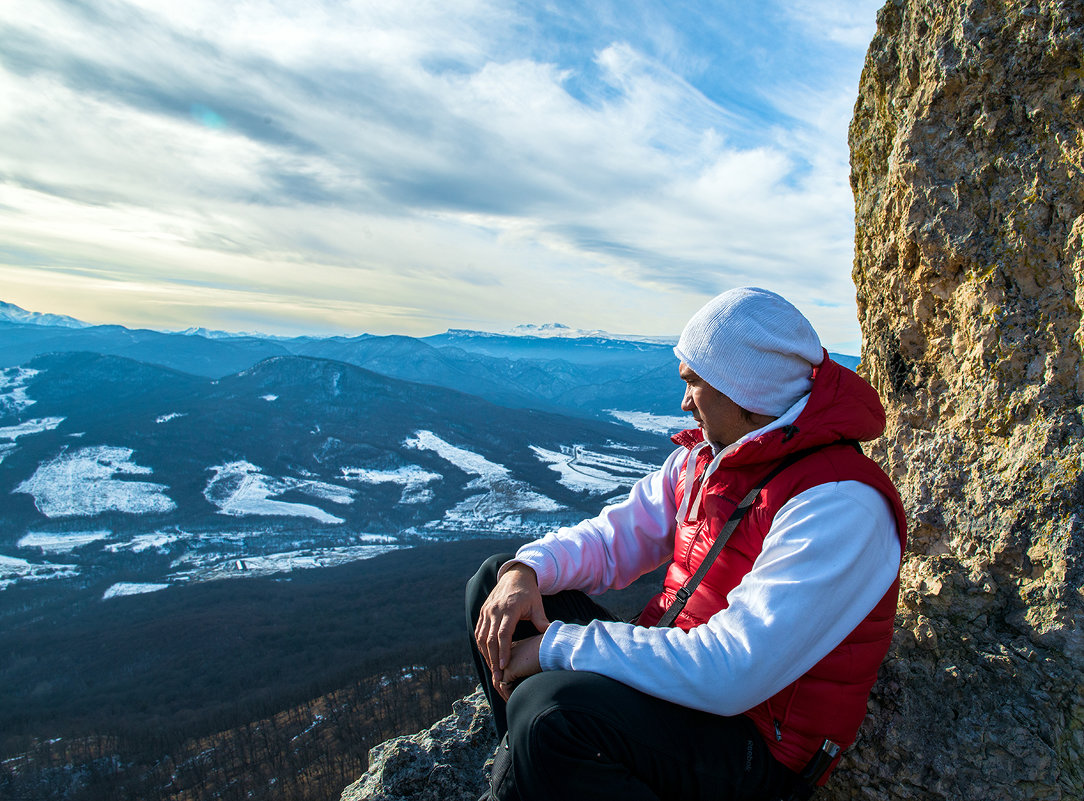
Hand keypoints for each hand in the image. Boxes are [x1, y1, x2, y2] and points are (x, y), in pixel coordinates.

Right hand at [475, 562, 549, 688]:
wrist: (515, 575)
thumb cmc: (528, 592)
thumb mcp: (537, 605)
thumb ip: (542, 621)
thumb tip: (551, 636)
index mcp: (509, 608)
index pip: (503, 633)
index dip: (502, 650)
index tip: (504, 666)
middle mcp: (495, 610)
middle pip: (490, 638)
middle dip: (493, 659)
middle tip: (498, 676)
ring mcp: (487, 611)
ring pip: (481, 637)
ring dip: (486, 655)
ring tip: (493, 670)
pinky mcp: (482, 612)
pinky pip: (479, 632)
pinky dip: (481, 645)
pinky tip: (487, 656)